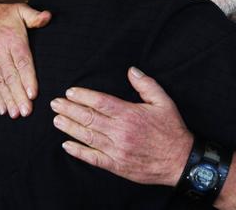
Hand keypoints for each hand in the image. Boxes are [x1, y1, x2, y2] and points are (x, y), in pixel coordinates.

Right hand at [0, 0, 50, 117]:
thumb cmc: (6, 14)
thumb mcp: (20, 9)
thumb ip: (34, 16)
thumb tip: (48, 16)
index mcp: (12, 39)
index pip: (21, 61)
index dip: (27, 78)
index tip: (33, 93)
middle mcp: (0, 52)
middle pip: (11, 76)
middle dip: (18, 95)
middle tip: (26, 111)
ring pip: (0, 83)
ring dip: (8, 100)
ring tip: (16, 115)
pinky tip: (3, 110)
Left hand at [51, 67, 193, 185]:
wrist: (180, 160)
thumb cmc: (172, 130)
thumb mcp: (164, 102)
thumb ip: (146, 85)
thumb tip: (131, 71)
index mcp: (129, 114)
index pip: (100, 102)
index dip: (82, 96)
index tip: (70, 92)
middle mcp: (120, 131)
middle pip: (88, 118)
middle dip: (69, 109)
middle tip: (55, 104)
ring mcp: (117, 149)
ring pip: (87, 137)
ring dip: (69, 127)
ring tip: (56, 120)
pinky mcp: (116, 165)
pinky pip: (93, 158)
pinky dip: (78, 152)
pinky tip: (67, 145)